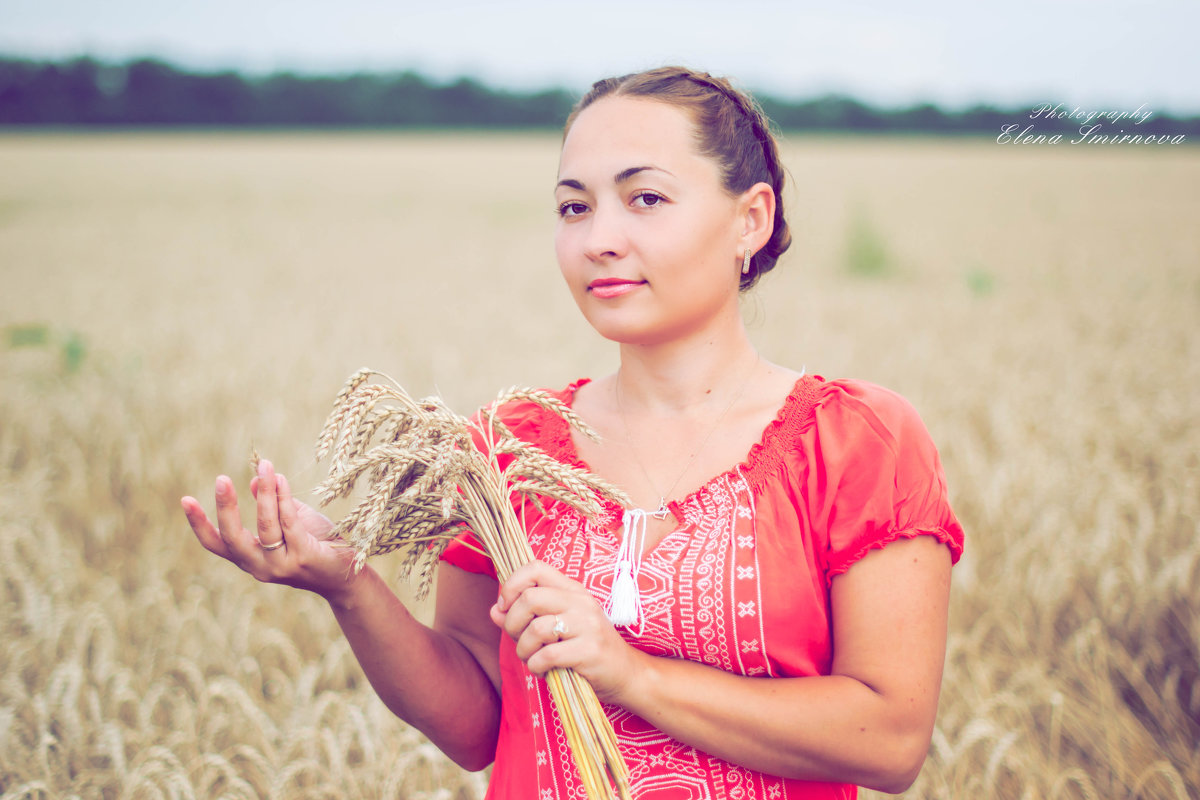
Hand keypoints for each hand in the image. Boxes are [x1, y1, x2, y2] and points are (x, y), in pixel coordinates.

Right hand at [181, 459, 360, 601]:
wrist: (349, 576)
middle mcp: (260, 567)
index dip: (199, 524)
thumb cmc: (318, 545)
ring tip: (265, 466)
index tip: (185, 499)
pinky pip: (289, 523)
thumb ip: (272, 506)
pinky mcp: (303, 557)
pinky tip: (281, 479)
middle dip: (226, 507)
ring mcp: (281, 565)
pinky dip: (283, 499)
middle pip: (233, 538)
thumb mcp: (291, 522)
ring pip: (265, 526)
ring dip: (265, 494)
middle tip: (221, 479)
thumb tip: (257, 481)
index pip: (217, 545)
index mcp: (251, 559)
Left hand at [490, 561, 644, 703]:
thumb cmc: (586, 649)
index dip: (512, 584)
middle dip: (513, 623)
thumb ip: (525, 618)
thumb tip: (494, 610)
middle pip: (530, 598)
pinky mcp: (590, 651)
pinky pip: (548, 655)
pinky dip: (536, 666)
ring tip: (531, 659)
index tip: (505, 607)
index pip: (536, 568)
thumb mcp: (558, 627)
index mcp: (572, 590)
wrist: (626, 674)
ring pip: (537, 629)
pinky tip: (543, 671)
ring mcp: (588, 625)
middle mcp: (581, 602)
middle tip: (518, 639)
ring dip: (524, 650)